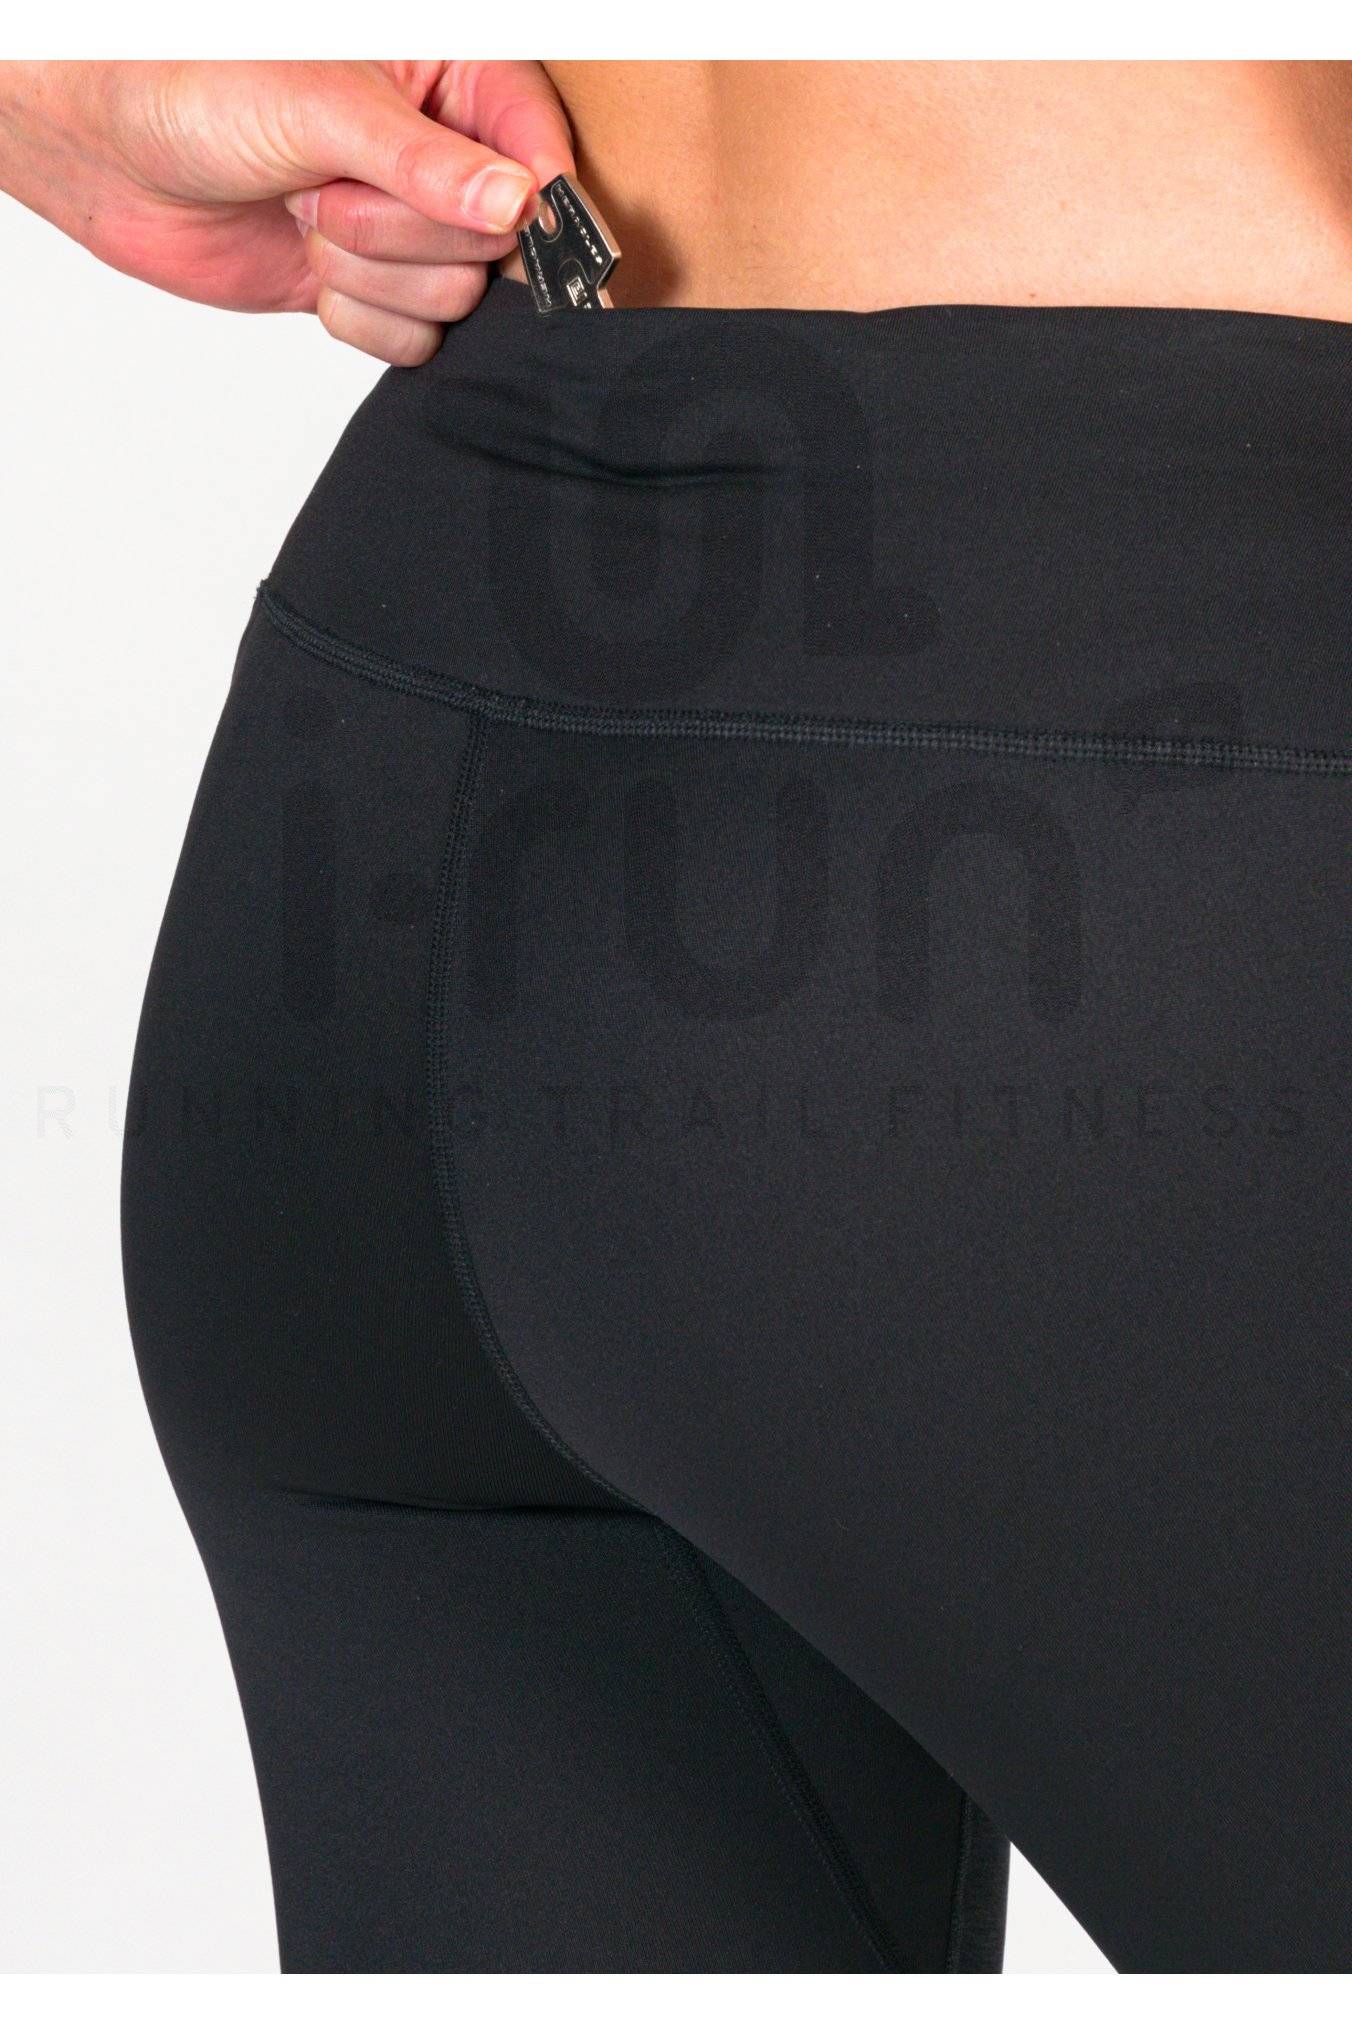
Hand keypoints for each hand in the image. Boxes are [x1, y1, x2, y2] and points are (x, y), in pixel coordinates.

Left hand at [0, 61, 572, 362]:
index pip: (536, 140)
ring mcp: (407, 227)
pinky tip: (307, 264)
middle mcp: (438, 154)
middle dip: (406, 230)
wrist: (111, 152)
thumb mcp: (322, 106)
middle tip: (328, 189)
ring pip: (454, 294)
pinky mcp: (373, 286)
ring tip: (305, 214)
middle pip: (495, 238)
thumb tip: (519, 203)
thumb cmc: (196, 87)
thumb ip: (427, 162)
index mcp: (444, 75)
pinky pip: (414, 339)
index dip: (534, 189)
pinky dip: (358, 317)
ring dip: (370, 271)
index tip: (515, 216)